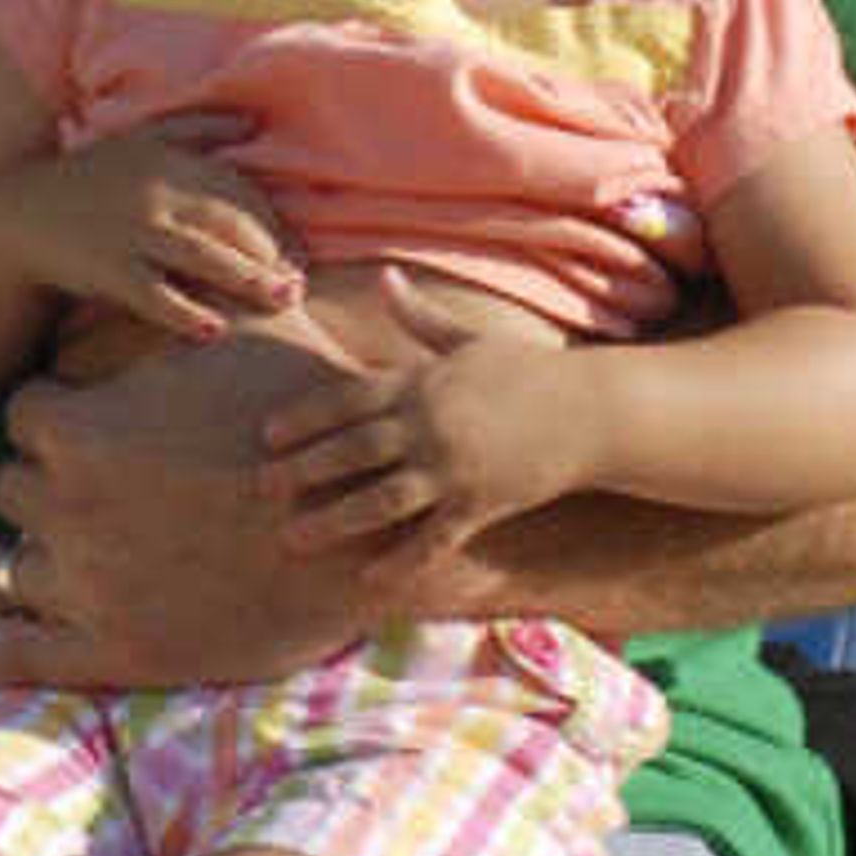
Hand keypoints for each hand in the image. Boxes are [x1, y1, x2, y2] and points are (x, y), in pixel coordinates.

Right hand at [0, 123, 307, 344]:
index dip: (274, 219)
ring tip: (282, 300)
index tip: (297, 249)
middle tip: (299, 283)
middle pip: (230, 222)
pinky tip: (214, 330)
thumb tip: (253, 123)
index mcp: (166, 156)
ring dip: (248, 279)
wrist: (18, 216)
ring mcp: (131, 232)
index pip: (238, 188)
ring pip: (203, 257)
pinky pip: (154, 295)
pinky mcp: (108, 269)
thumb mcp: (137, 139)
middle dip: (272, 252)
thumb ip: (196, 128)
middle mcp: (154, 191)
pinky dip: (184, 312)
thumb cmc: (89, 181)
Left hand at [0, 323, 384, 683]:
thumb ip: (206, 301)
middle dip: (38, 487)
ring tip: (18, 563)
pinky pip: (13, 659)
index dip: (53, 419)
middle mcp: (65, 506)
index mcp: (82, 431)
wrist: (364, 541)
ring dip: (8, 561)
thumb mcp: (259, 338)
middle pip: (9, 489)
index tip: (80, 426)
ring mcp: (82, 583)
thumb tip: (205, 244)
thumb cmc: (314, 432)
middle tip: (76, 492)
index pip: (24, 416)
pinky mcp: (109, 650)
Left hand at [262, 280, 588, 585]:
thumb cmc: (529, 372)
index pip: (348, 399)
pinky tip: (368, 577)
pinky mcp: (481, 504)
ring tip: (292, 537)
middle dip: (302, 470)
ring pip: (379, 499)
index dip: (304, 418)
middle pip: (351, 450)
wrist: (593, 411)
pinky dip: (399, 560)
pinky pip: (431, 539)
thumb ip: (420, 319)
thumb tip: (385, 278)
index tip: (267, 436)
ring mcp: (453, 468)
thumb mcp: (471, 341)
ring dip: (331, 520)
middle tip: (261, 489)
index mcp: (422, 382)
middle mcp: (429, 425)